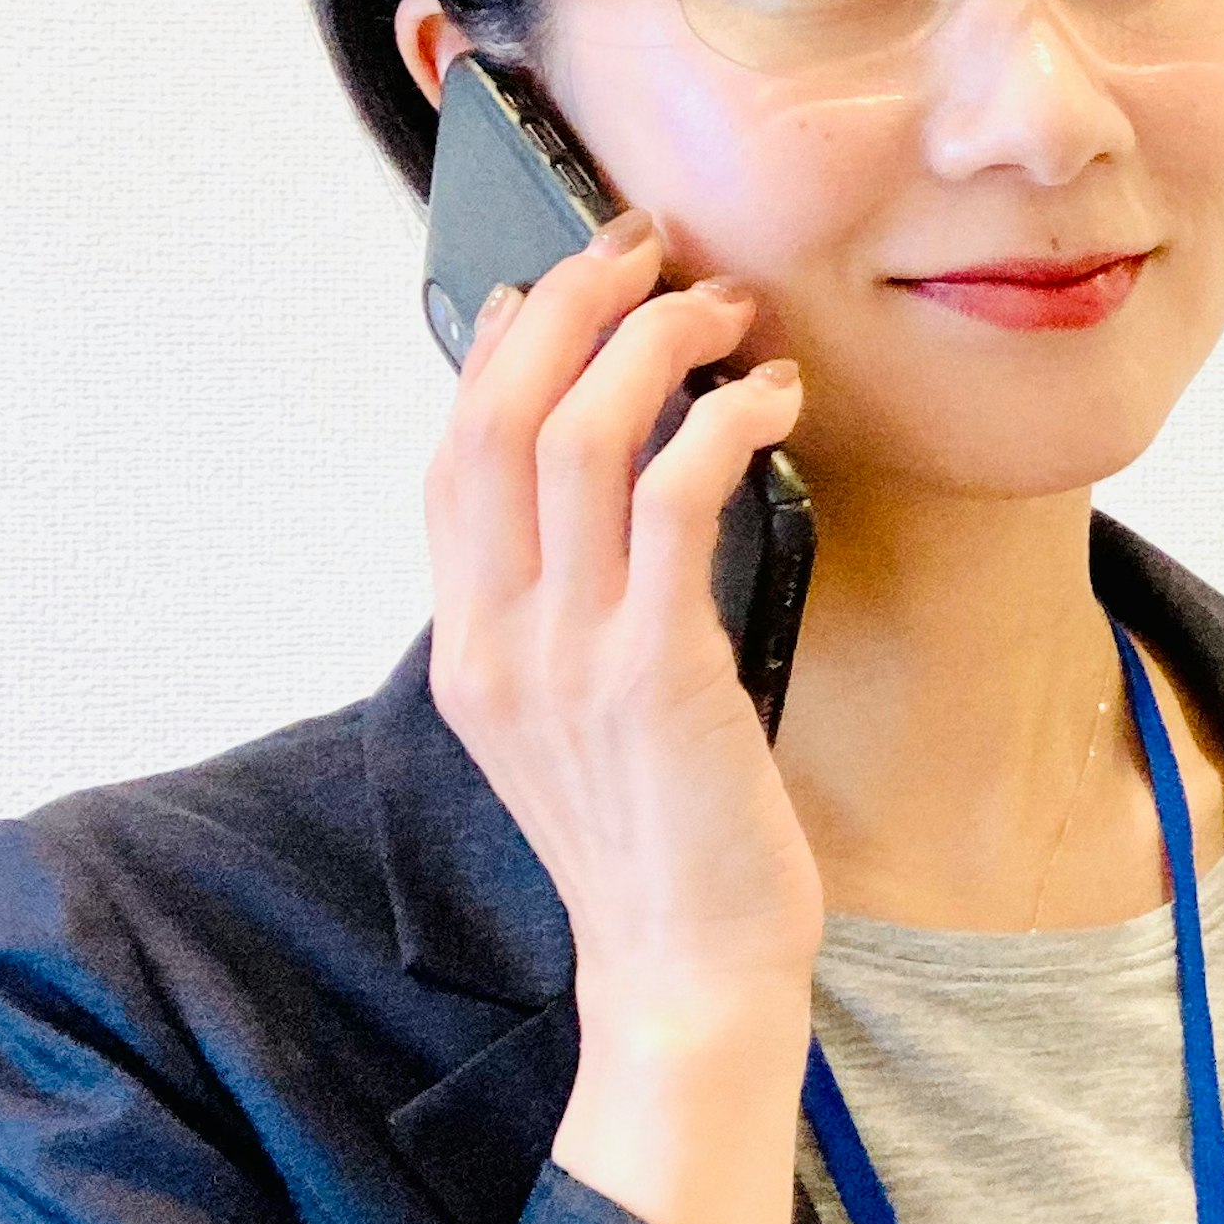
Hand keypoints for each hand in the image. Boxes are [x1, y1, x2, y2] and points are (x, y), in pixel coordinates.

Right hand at [428, 204, 821, 996]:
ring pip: (578, 436)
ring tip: (726, 311)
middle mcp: (499, 644)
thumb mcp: (580, 721)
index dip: (499, 352)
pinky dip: (721, 424)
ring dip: (655, 346)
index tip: (556, 283)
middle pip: (496, 418)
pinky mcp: (657, 674)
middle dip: (571, 307)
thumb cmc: (659, 845)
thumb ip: (569, 614)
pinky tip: (771, 402)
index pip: (452, 459)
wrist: (687, 973)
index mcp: (469, 651)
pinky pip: (673, 500)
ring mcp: (570, 658)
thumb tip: (606, 491)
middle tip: (647, 249)